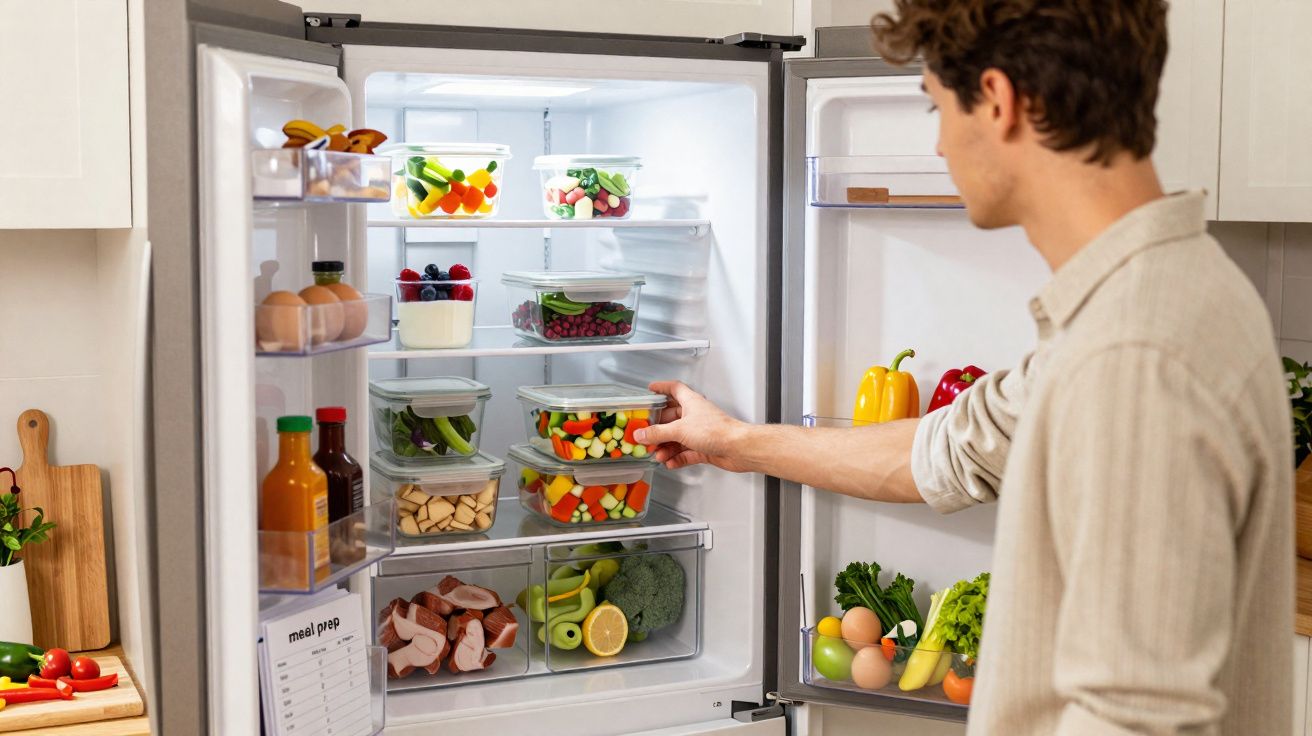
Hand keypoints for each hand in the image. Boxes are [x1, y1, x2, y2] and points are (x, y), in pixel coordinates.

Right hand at [634, 381, 749, 471]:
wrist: (737, 448)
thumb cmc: (716, 431)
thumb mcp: (679, 430)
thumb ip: (657, 433)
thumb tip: (641, 434)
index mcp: (691, 402)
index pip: (674, 389)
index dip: (662, 388)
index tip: (650, 390)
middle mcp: (695, 415)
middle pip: (672, 417)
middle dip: (658, 428)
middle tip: (645, 434)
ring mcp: (700, 432)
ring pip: (677, 437)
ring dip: (666, 447)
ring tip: (658, 455)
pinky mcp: (704, 447)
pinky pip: (686, 452)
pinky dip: (677, 457)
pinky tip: (671, 463)